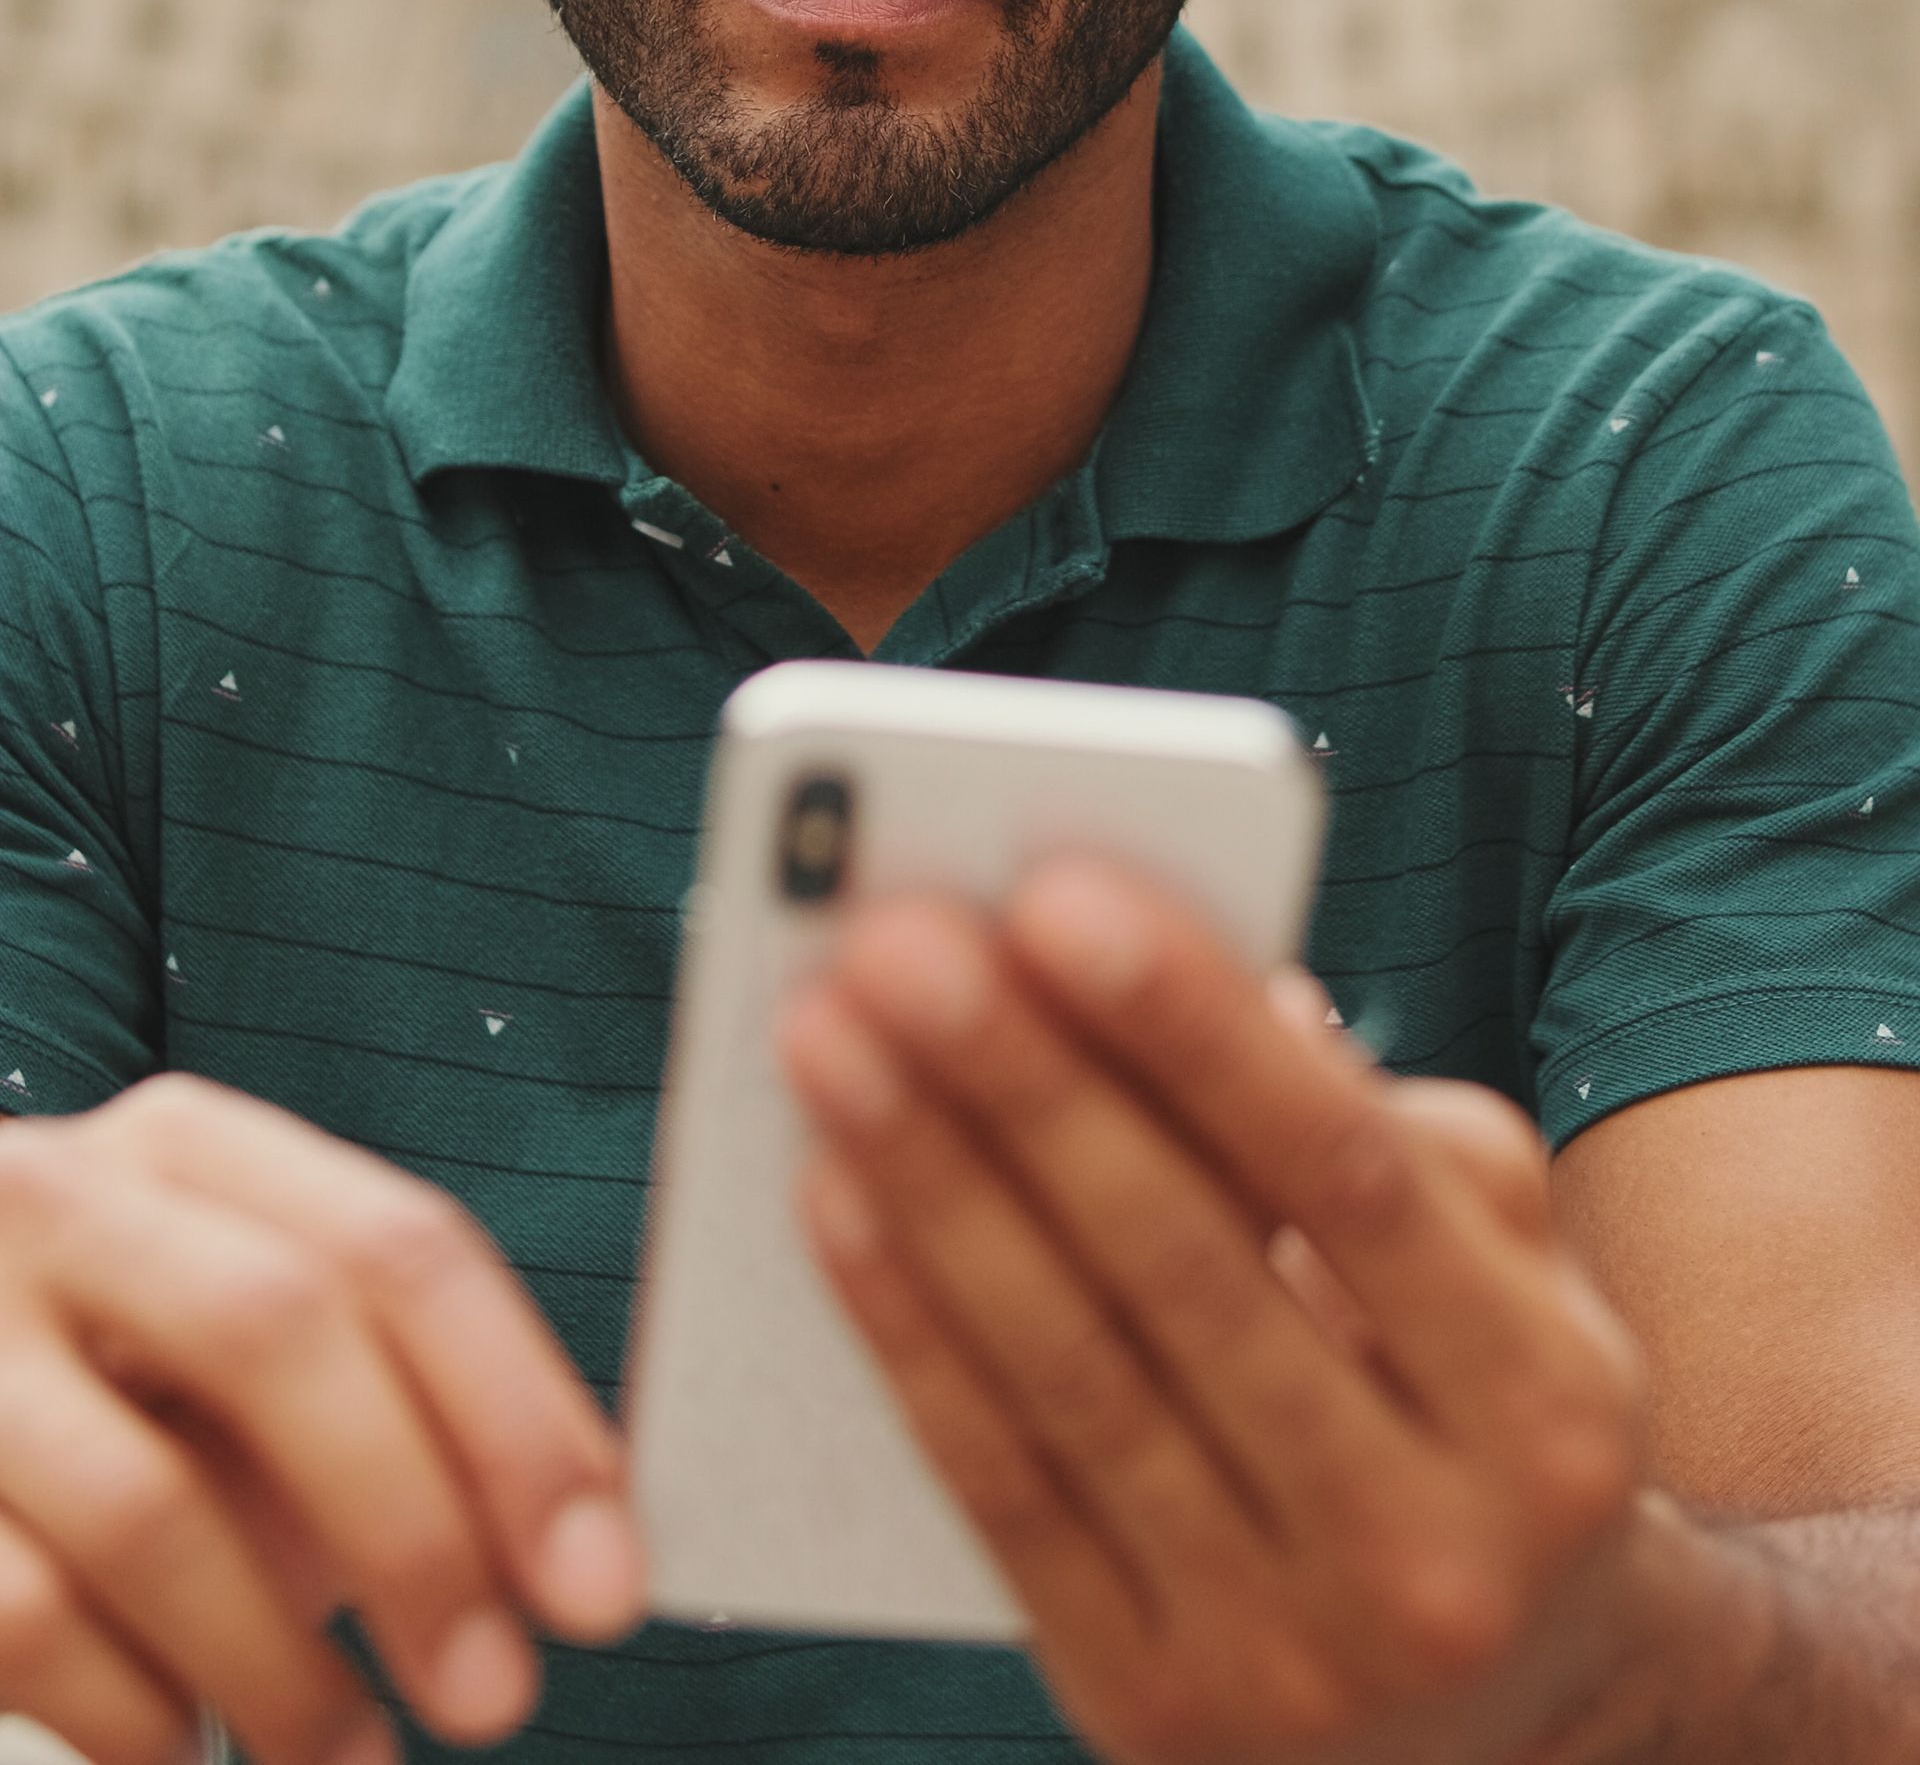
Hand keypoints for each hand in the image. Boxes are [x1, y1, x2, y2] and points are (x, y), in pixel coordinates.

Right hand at [0, 1076, 645, 1764]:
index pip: (398, 1247)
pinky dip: (138, 1714)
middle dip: (412, 1527)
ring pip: (148, 1507)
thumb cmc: (114, 1384)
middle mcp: (63, 1204)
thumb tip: (590, 1530)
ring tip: (356, 1759)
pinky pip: (32, 1621)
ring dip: (280, 1668)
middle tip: (497, 1694)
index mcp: (191, 1149)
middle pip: (279, 1333)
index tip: (600, 1580)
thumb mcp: (250, 1352)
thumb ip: (405, 1403)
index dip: (517, 1414)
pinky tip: (191, 1753)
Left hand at [778, 863, 1642, 1764]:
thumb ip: (1384, 1125)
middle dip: (1022, 1084)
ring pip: (1076, 1381)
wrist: (1513, 1723)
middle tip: (893, 939)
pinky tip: (833, 1200)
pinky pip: (1005, 1498)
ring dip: (932, 1189)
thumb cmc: (1479, 1411)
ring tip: (829, 1039)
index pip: (1346, 1170)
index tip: (1055, 893)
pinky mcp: (1156, 1719)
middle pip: (1187, 1270)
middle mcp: (1437, 1546)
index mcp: (1548, 1398)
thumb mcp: (1503, 1269)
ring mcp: (1295, 1657)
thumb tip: (1225, 984)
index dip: (1191, 1029)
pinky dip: (909, 1336)